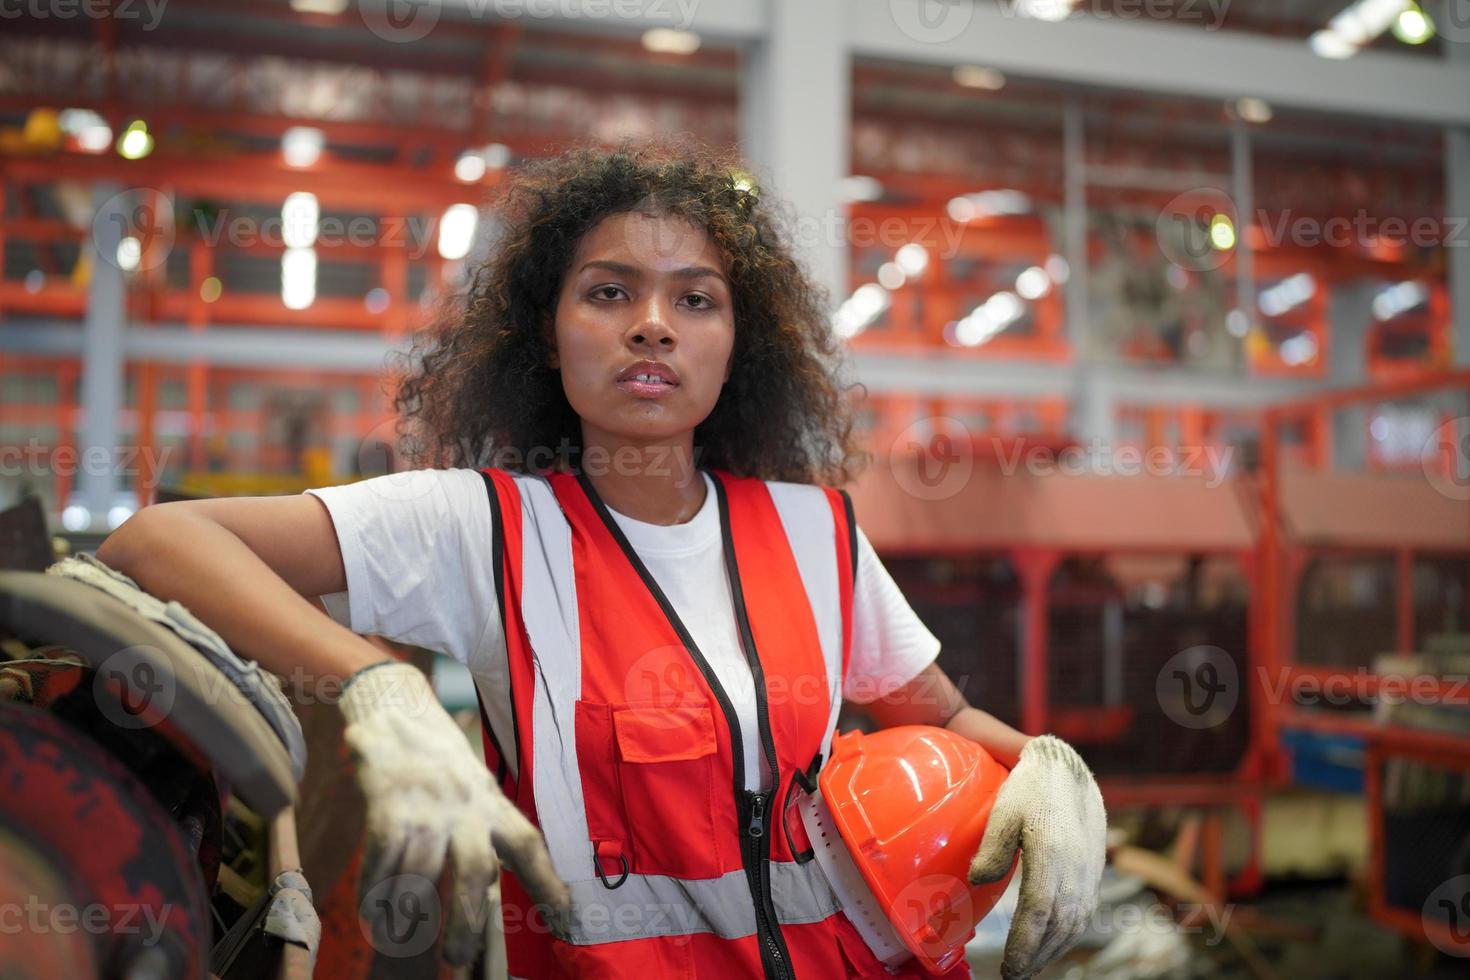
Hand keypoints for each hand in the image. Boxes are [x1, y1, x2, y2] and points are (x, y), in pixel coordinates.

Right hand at [339, 660, 569, 963]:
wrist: (396, 703)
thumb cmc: (438, 758)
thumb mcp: (473, 786)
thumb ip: (484, 829)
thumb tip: (488, 887)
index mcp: (492, 802)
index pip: (528, 845)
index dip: (549, 882)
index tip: (565, 919)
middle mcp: (466, 803)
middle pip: (475, 869)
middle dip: (465, 921)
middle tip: (456, 962)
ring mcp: (427, 801)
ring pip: (420, 871)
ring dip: (407, 913)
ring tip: (399, 940)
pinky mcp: (388, 798)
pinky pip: (382, 855)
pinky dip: (374, 889)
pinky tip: (371, 911)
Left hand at [968, 735, 1105, 979]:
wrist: (1069, 771)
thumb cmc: (1030, 789)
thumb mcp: (1005, 810)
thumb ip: (992, 847)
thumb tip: (977, 881)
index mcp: (1053, 855)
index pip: (1039, 913)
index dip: (1025, 945)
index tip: (1009, 969)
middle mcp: (1076, 870)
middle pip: (1059, 927)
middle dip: (1036, 956)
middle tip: (1014, 976)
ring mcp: (1088, 873)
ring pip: (1075, 924)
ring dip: (1053, 950)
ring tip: (1029, 967)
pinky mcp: (1092, 873)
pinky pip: (1084, 913)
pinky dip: (1067, 935)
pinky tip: (1051, 942)